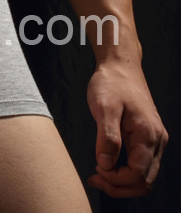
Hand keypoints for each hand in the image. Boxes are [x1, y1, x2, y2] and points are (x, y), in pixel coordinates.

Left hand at [86, 60, 167, 196]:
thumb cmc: (111, 82)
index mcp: (148, 134)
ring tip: (99, 175)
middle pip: (144, 181)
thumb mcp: (104, 106)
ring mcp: (155, 140)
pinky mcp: (148, 137)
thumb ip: (107, 137)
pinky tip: (107, 166)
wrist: (121, 65)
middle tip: (95, 178)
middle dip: (119, 187)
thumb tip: (106, 164)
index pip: (138, 174)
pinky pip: (141, 165)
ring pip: (144, 176)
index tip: (96, 169)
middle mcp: (157, 140)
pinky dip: (125, 172)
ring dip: (122, 182)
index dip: (116, 180)